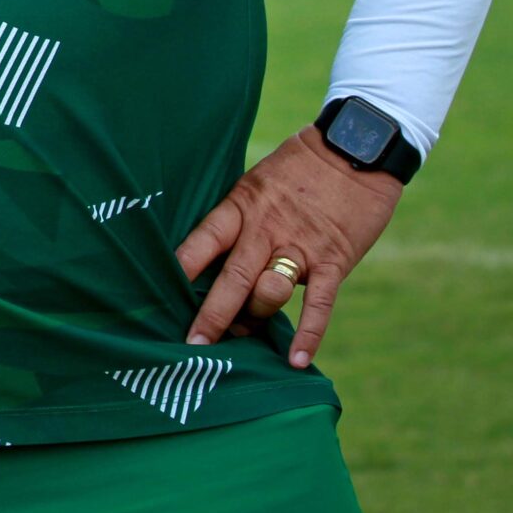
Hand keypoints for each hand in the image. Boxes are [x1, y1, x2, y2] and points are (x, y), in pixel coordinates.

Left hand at [174, 128, 403, 368]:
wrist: (355, 150)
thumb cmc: (298, 170)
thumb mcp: (257, 184)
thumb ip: (239, 220)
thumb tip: (215, 261)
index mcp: (241, 206)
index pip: (204, 239)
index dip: (181, 267)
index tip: (157, 294)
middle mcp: (266, 229)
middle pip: (233, 276)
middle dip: (211, 314)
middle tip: (191, 345)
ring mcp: (300, 246)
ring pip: (270, 291)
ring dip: (258, 315)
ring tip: (247, 333)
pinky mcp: (334, 260)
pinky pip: (319, 304)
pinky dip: (308, 335)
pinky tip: (296, 362)